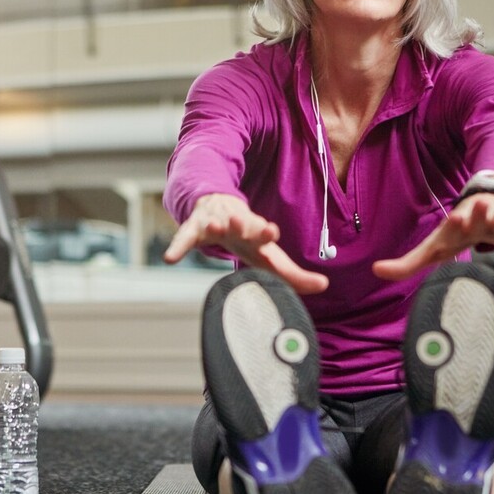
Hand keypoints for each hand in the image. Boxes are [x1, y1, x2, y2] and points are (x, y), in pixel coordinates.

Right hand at [164, 193, 328, 294]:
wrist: (218, 208)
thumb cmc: (248, 239)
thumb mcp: (269, 256)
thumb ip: (294, 275)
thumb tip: (324, 285)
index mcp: (257, 234)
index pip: (264, 235)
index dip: (267, 233)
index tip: (272, 231)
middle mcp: (238, 226)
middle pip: (243, 225)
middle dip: (247, 225)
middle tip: (248, 225)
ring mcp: (215, 224)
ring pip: (215, 224)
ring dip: (216, 226)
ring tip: (215, 227)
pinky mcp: (194, 228)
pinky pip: (184, 238)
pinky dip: (177, 247)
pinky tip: (169, 258)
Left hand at [372, 194, 493, 280]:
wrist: (477, 211)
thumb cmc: (454, 235)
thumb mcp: (432, 250)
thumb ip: (405, 264)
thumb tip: (376, 271)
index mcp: (457, 228)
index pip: (455, 226)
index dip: (456, 222)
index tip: (455, 216)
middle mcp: (478, 222)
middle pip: (479, 219)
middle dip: (478, 214)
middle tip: (476, 206)